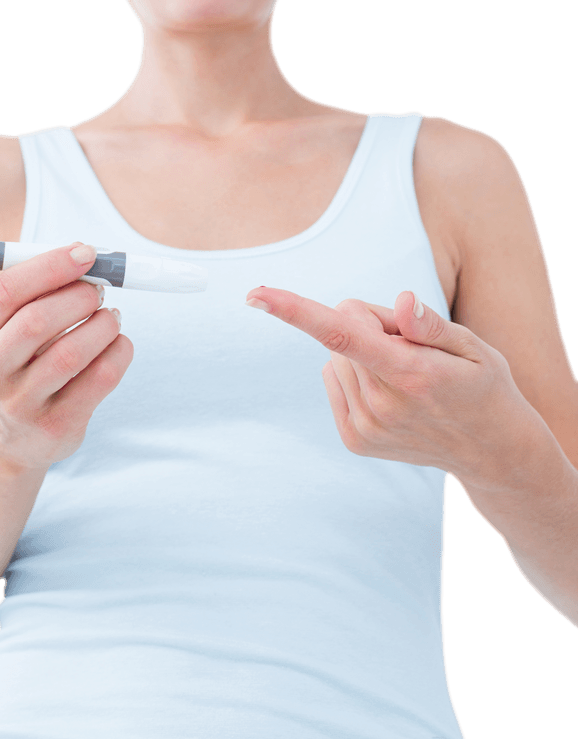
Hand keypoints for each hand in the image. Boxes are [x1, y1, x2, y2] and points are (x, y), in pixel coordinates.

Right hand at [0, 243, 133, 470]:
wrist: (16, 438)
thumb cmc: (22, 364)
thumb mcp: (11, 330)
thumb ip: (39, 293)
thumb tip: (86, 257)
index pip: (6, 291)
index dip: (50, 266)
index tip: (85, 253)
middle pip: (36, 321)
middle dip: (79, 296)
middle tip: (100, 290)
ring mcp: (20, 404)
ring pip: (71, 353)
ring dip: (103, 325)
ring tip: (110, 318)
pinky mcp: (55, 426)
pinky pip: (99, 378)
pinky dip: (119, 352)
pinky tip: (117, 344)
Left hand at [245, 286, 531, 487]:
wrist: (490, 451)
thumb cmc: (482, 385)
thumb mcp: (473, 348)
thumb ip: (431, 325)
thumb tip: (401, 304)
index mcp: (411, 374)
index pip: (341, 334)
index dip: (295, 311)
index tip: (256, 294)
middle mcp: (382, 405)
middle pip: (344, 327)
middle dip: (372, 322)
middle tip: (415, 346)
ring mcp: (365, 427)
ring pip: (335, 354)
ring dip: (363, 350)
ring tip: (408, 372)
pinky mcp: (354, 439)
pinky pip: (333, 378)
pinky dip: (355, 373)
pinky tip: (392, 391)